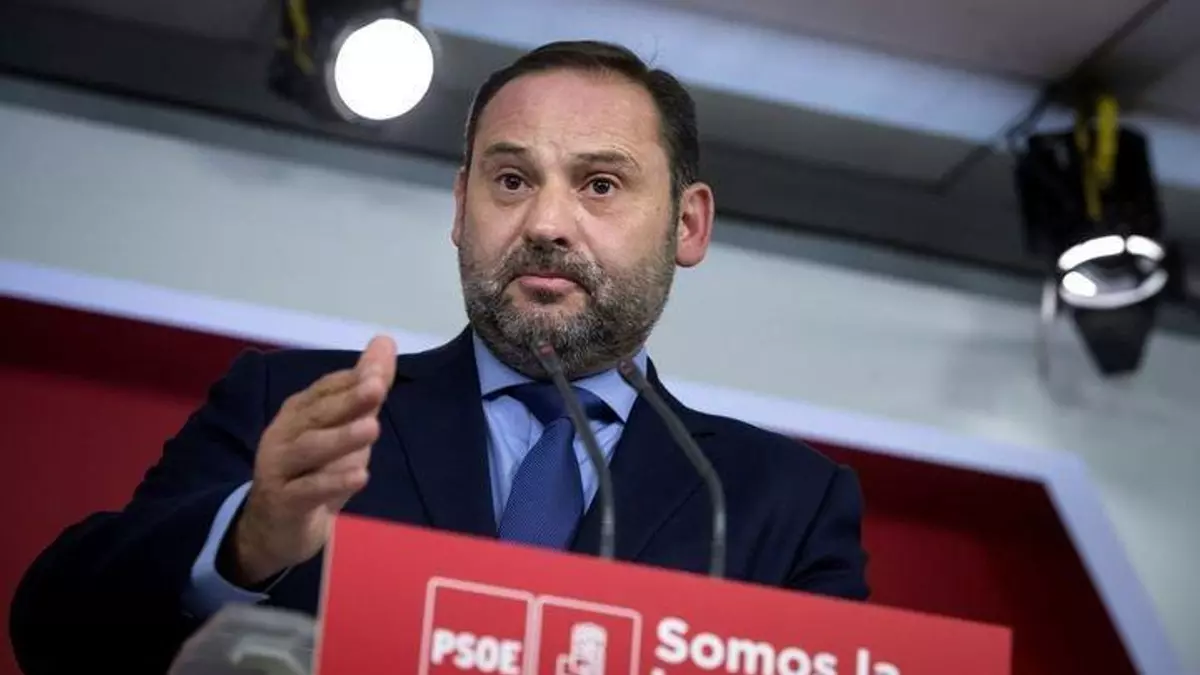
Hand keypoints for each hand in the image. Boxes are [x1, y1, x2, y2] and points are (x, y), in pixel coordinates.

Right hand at [227, 335, 397, 585]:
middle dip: (348, 400)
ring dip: (342, 438)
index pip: (325, 390)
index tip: (380, 369)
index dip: (352, 380)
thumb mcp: (344, 429)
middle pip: (317, 414)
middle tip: (377, 387)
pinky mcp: (283, 502)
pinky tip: (360, 476)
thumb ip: (365, 389)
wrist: (275, 527)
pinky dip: (333, 482)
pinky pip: (308, 490)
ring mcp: (279, 468)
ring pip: (311, 449)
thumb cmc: (316, 470)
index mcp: (300, 412)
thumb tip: (385, 342)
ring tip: (373, 428)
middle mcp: (285, 434)